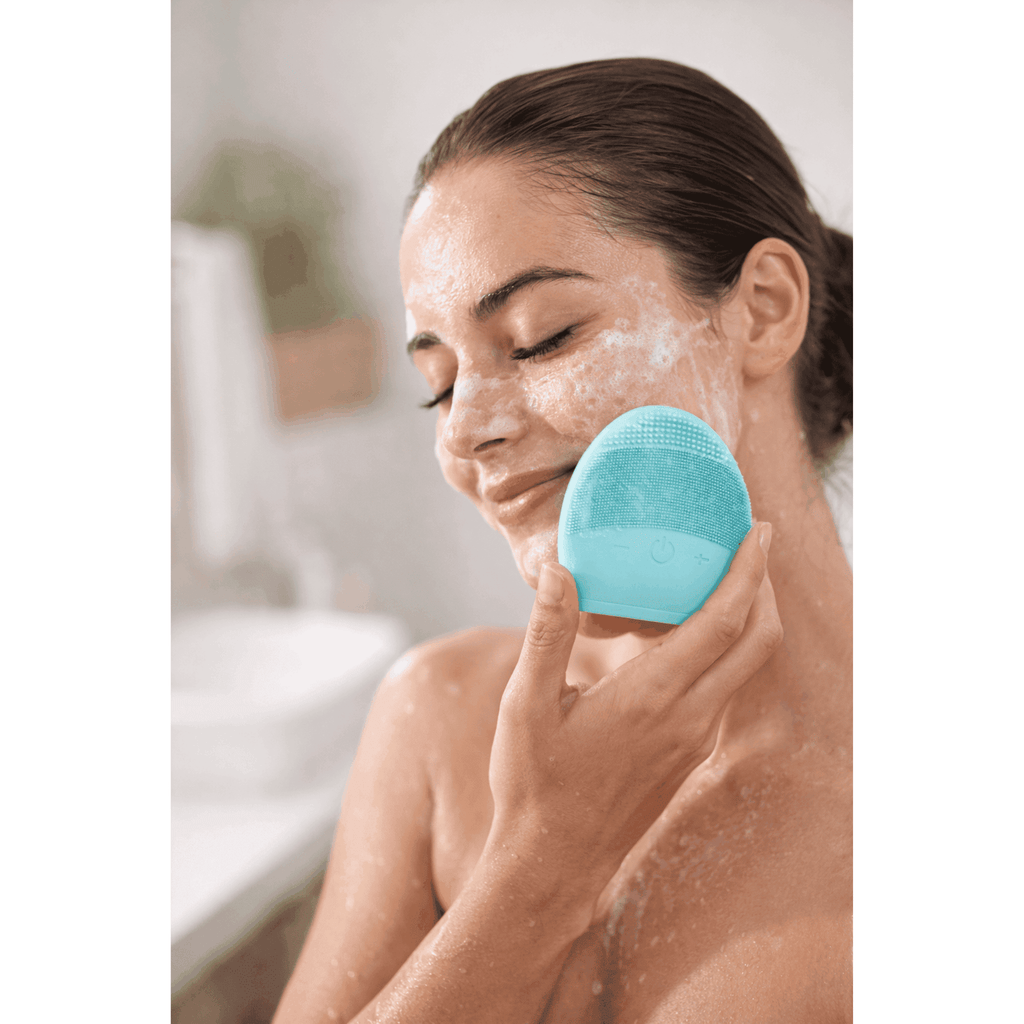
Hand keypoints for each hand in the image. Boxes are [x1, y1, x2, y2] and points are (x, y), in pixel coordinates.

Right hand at [486, 522, 781, 897]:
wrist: (554, 863)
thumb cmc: (534, 783)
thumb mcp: (525, 705)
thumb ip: (546, 633)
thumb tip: (558, 569)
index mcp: (652, 695)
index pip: (723, 620)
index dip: (749, 570)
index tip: (760, 528)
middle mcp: (688, 716)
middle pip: (757, 640)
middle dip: (765, 585)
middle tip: (753, 541)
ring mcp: (694, 738)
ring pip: (746, 666)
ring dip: (750, 616)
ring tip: (726, 575)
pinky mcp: (689, 753)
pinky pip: (725, 688)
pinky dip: (728, 648)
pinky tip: (693, 633)